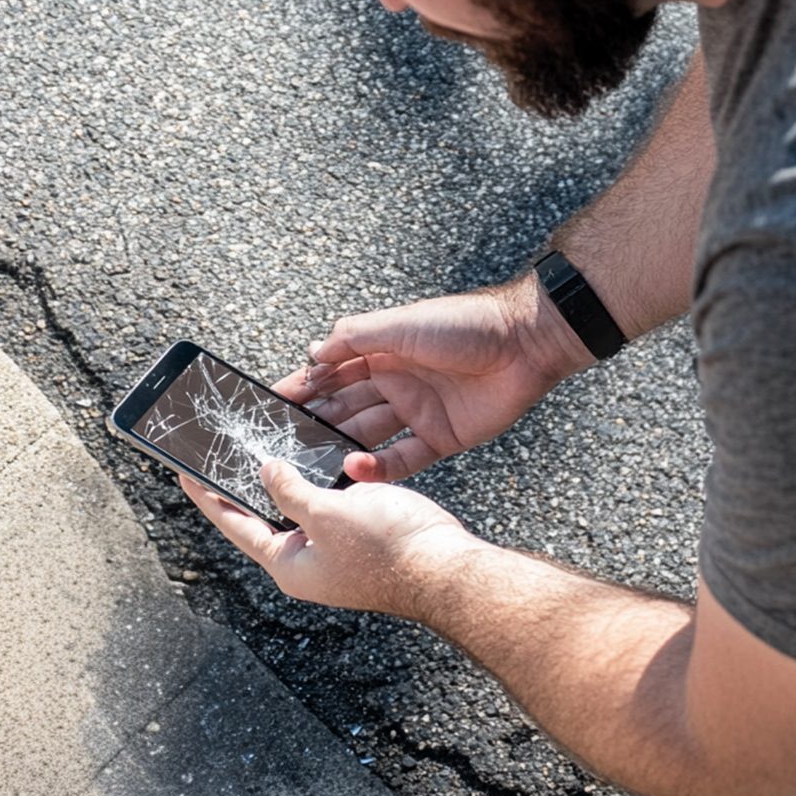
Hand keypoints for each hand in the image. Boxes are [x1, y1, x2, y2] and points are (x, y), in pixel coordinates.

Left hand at [180, 460, 475, 615]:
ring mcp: (332, 543)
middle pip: (262, 512)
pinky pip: (324, 495)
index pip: (235, 524)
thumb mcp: (325, 516)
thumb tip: (265, 471)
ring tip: (256, 439)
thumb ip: (289, 491)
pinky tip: (306, 446)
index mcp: (289, 563)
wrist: (445, 564)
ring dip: (280, 471)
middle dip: (242, 480)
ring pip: (294, 500)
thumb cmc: (386, 551)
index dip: (208, 496)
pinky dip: (312, 472)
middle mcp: (306, 556)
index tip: (183, 470)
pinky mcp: (356, 526)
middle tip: (219, 448)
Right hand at [276, 274, 591, 481]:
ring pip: (367, 435)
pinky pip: (402, 458)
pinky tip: (353, 470)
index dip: (303, 386)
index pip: (331, 372)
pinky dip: (377, 468)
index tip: (270, 403)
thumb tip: (312, 355)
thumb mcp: (399, 324)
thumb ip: (353, 339)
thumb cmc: (461, 324)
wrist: (525, 344)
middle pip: (345, 407)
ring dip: (339, 447)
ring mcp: (417, 411)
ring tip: (310, 464)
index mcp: (381, 351)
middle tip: (281, 443)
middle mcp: (394, 381)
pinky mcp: (440, 437)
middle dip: (314, 422)